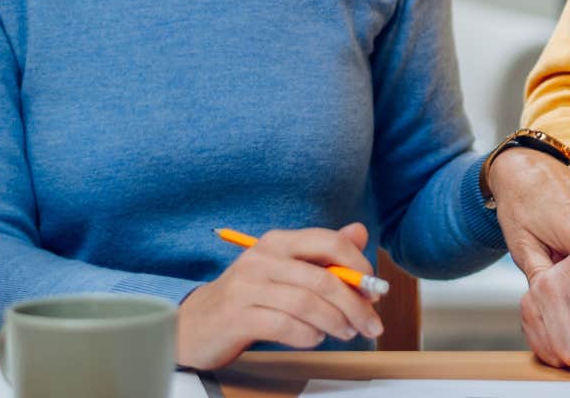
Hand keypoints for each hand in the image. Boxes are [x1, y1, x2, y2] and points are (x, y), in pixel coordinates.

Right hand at [175, 222, 383, 368]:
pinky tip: (314, 339)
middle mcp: (262, 258)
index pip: (329, 242)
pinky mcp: (236, 316)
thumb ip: (322, 253)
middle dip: (355, 304)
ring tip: (346, 333)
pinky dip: (307, 335)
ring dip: (335, 322)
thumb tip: (360, 231)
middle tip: (371, 324)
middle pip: (322, 278)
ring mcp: (246, 286)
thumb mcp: (286, 269)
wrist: (195, 323)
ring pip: (306, 303)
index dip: (359, 267)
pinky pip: (283, 326)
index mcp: (278, 241)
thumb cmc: (249, 296)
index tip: (374, 291)